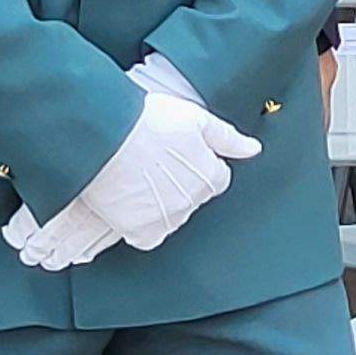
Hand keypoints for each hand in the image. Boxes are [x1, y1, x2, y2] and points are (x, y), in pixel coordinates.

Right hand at [11, 86, 260, 269]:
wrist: (102, 134)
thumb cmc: (146, 120)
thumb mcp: (195, 118)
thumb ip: (226, 138)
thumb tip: (253, 150)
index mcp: (209, 175)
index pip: (217, 179)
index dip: (198, 164)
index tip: (178, 155)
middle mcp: (192, 201)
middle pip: (194, 198)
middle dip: (180, 183)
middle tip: (154, 163)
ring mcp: (166, 218)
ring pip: (172, 216)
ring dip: (161, 203)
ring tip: (138, 178)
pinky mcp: (139, 229)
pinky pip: (149, 236)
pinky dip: (142, 225)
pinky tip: (131, 202)